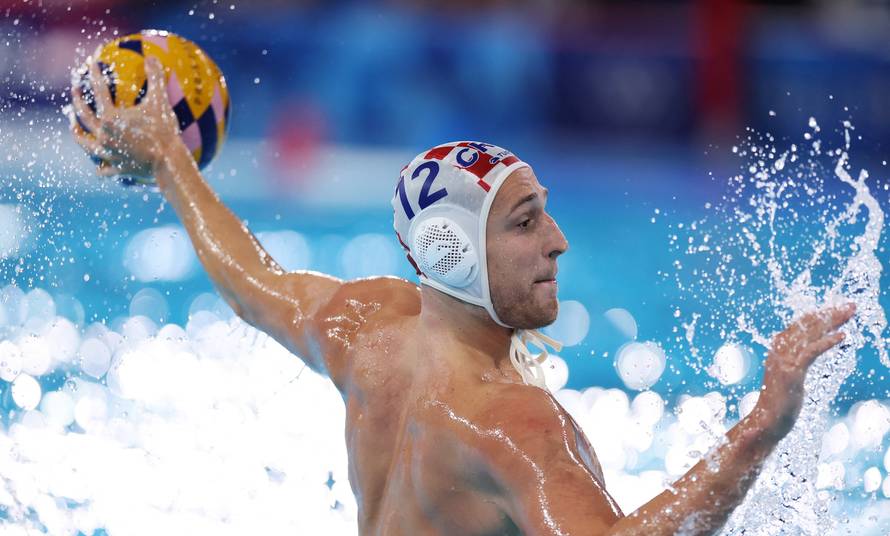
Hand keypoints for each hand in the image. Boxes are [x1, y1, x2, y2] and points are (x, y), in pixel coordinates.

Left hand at [67, 54, 180, 178]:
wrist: (168, 164)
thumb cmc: (163, 132)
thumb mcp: (160, 102)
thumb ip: (155, 78)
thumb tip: (152, 57)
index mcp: (110, 117)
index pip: (98, 90)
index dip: (93, 74)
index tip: (90, 63)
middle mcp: (103, 134)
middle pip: (83, 114)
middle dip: (77, 99)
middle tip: (75, 89)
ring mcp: (107, 153)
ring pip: (84, 142)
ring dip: (77, 132)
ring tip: (74, 125)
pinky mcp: (116, 168)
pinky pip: (102, 168)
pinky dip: (100, 165)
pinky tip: (99, 163)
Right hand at [752, 303, 855, 440]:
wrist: (765, 424)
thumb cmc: (778, 404)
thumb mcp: (786, 377)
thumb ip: (793, 362)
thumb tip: (798, 352)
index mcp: (777, 350)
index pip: (799, 326)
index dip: (818, 315)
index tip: (836, 309)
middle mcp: (779, 351)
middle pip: (806, 325)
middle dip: (829, 313)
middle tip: (849, 306)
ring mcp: (784, 361)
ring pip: (809, 334)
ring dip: (831, 321)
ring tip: (849, 313)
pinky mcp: (791, 373)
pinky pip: (810, 352)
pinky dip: (826, 343)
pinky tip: (842, 337)